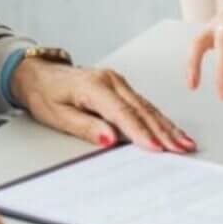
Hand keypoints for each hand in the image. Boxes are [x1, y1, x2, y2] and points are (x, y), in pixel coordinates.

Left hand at [12, 59, 193, 152]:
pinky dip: (159, 119)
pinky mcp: (120, 87)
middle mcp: (111, 80)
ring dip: (166, 126)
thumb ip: (86, 127)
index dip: (141, 132)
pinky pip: (143, 104)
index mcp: (94, 86)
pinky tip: (172, 130)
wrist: (38, 74)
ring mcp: (118, 82)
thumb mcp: (58, 116)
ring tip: (184, 143)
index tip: (156, 148)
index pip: (123, 113)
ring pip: (147, 107)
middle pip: (141, 110)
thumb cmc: (45, 95)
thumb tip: (109, 139)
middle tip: (180, 149)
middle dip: (163, 131)